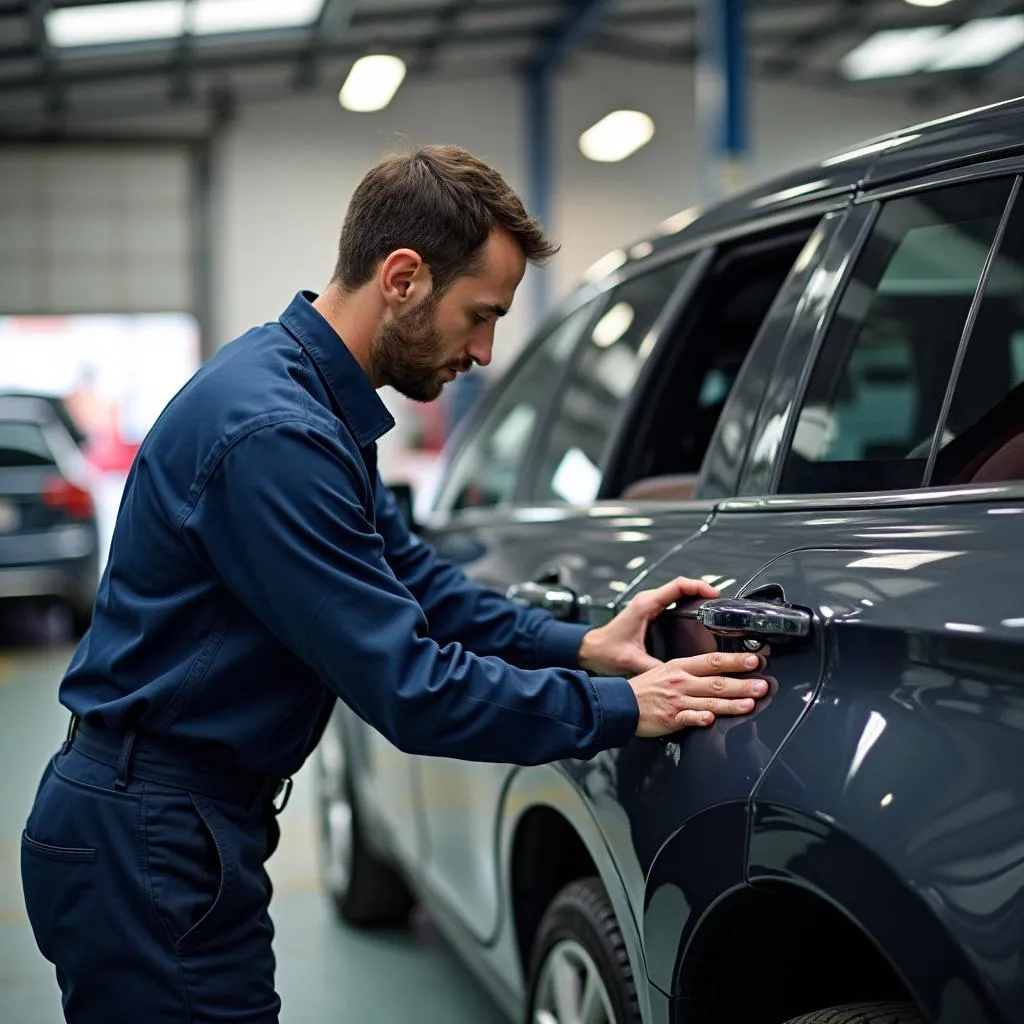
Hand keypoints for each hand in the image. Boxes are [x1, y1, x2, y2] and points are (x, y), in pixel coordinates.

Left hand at [578, 576, 719, 677]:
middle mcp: (647, 601)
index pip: (678, 585)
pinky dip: (686, 603)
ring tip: (712, 606)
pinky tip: (695, 614)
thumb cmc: (605, 650)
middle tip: (718, 602)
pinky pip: (672, 601)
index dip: (699, 586)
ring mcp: (648, 606)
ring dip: (694, 595)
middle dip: (701, 590)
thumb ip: (654, 668)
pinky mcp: (649, 613)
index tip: (714, 593)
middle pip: (681, 587)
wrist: (590, 650)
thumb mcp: (632, 660)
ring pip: (677, 593)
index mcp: (646, 605)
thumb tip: (676, 676)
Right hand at [629, 651, 767, 736]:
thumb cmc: (645, 688)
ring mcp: (677, 700)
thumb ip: (692, 672)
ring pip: (709, 701)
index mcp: (680, 667)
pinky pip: (688, 718)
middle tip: (762, 685)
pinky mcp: (671, 718)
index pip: (712, 661)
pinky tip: (711, 720)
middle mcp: (681, 682)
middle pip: (716, 681)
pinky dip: (699, 719)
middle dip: (742, 683)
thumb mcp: (667, 670)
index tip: (754, 660)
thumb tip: (718, 671)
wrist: (621, 703)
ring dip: (731, 703)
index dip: (734, 660)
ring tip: (750, 704)